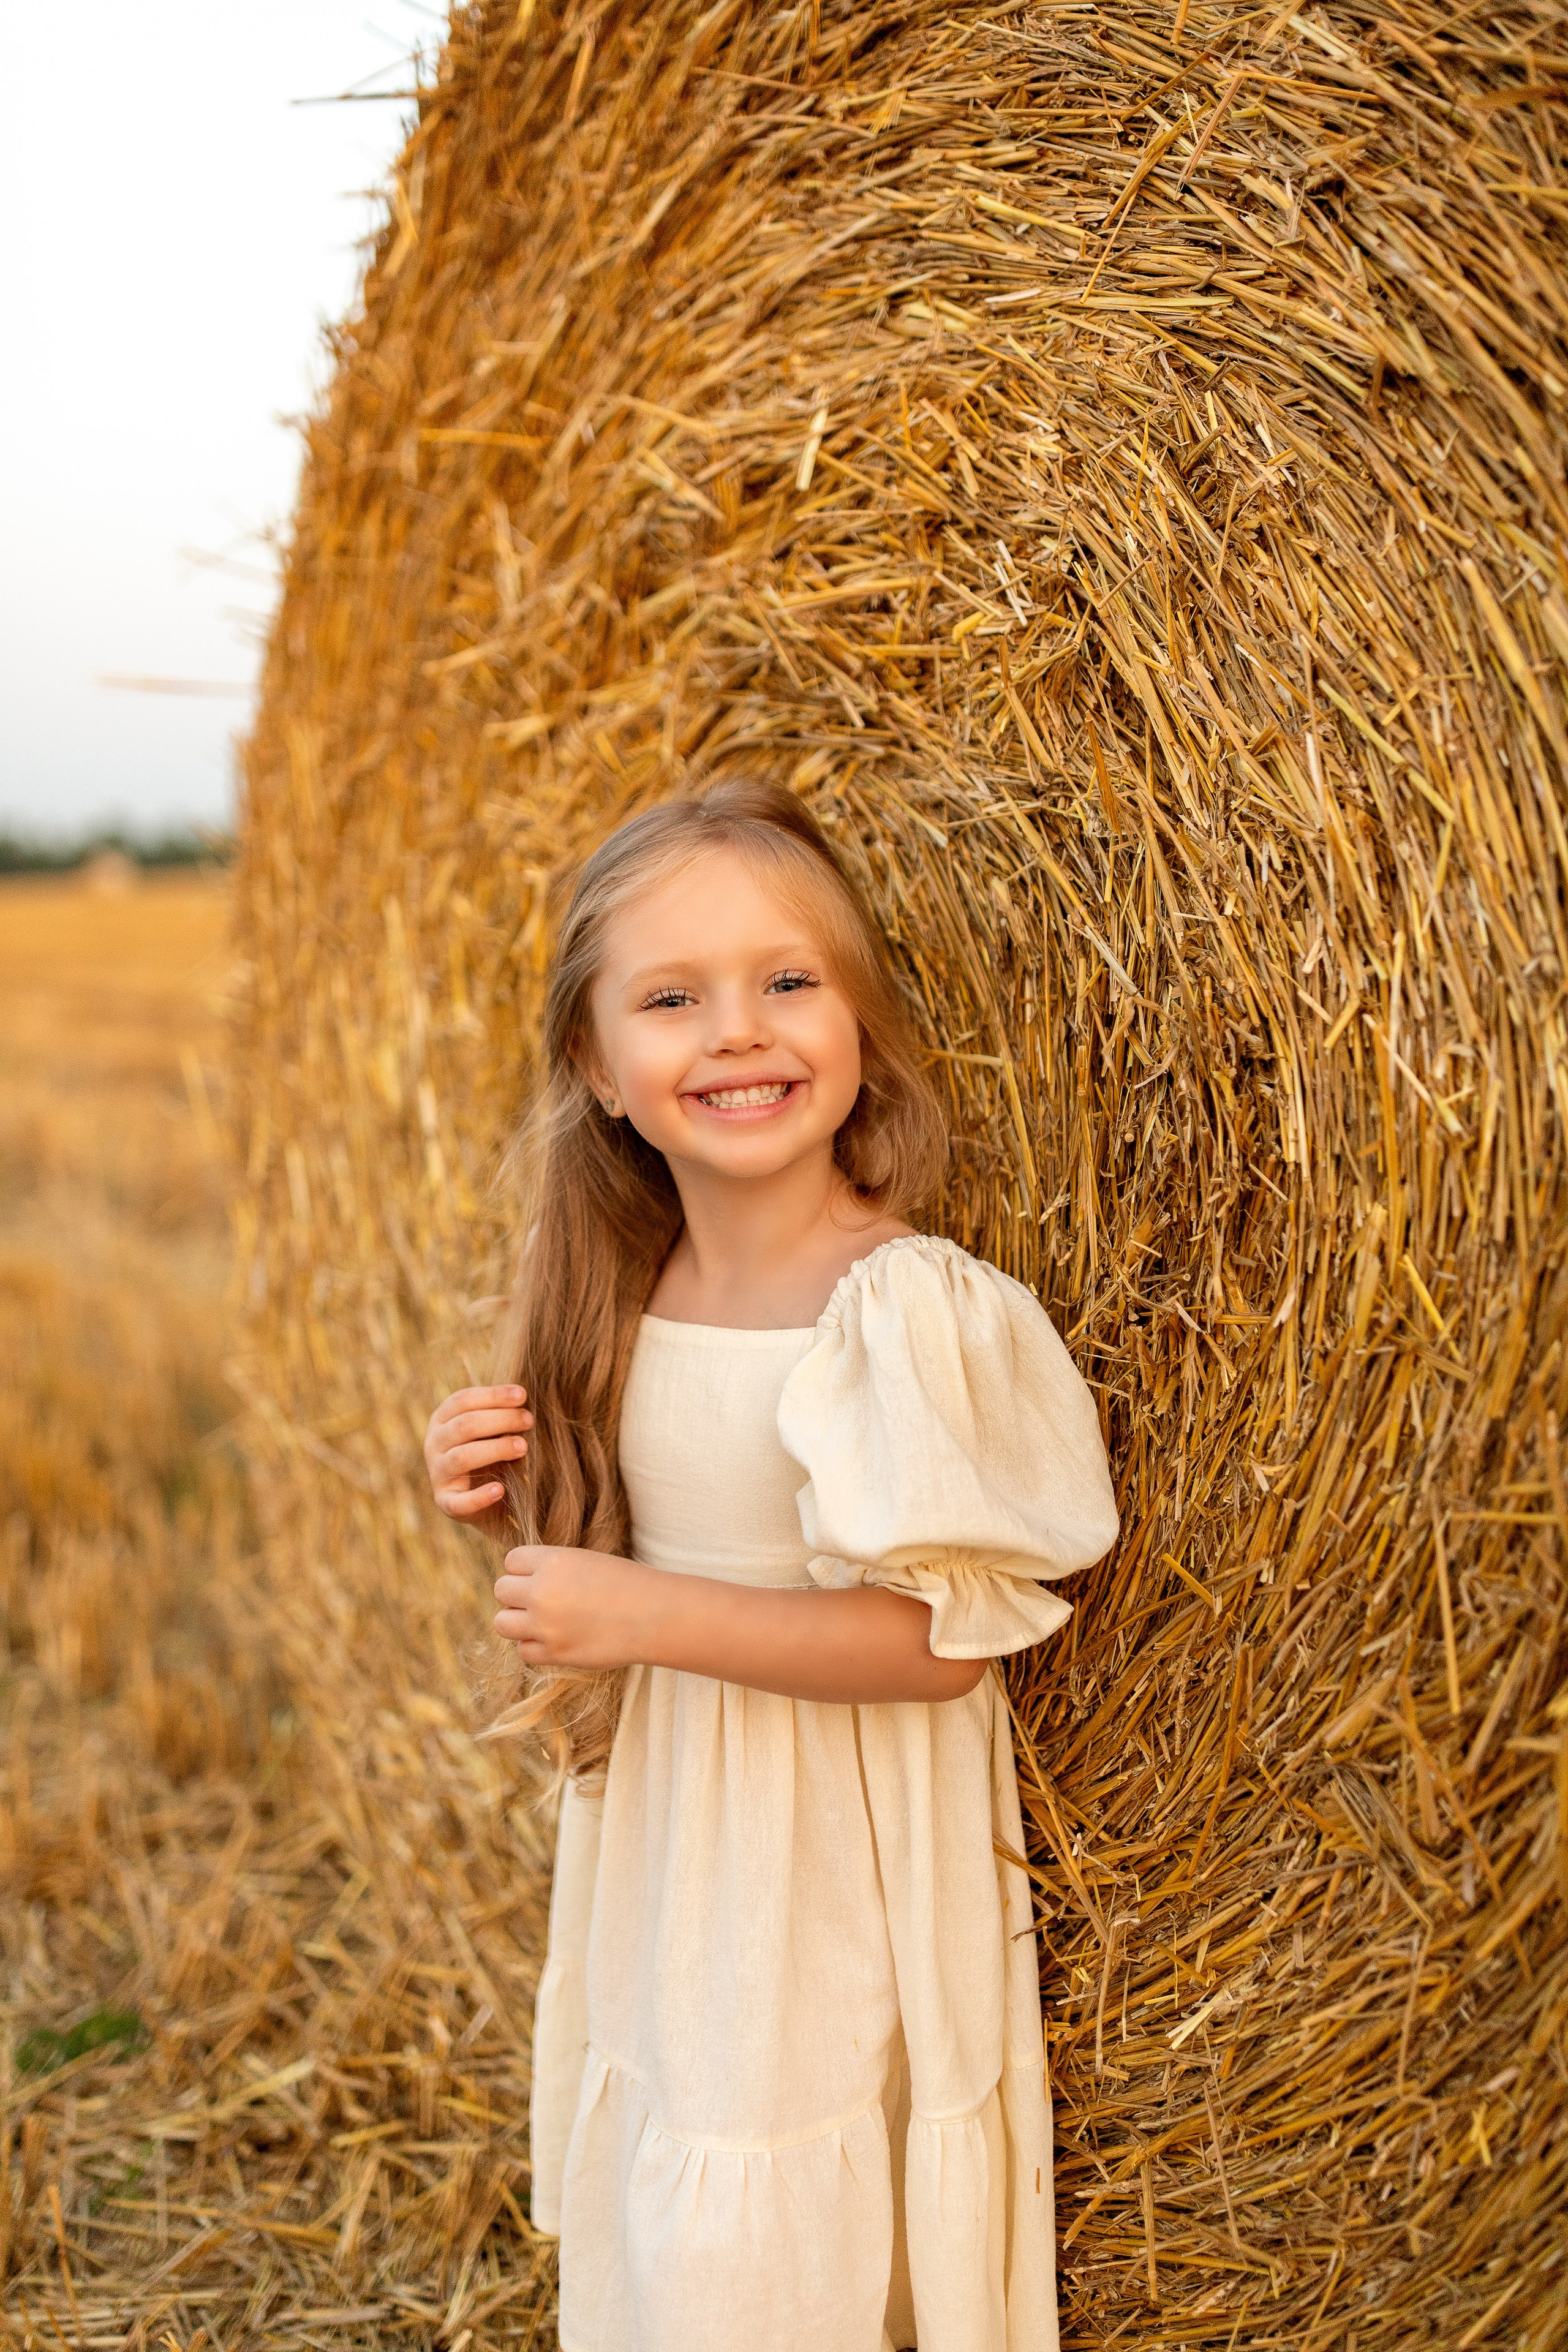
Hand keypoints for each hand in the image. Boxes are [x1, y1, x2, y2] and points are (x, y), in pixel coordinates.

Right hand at [423, 1385, 532, 1522]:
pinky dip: (480, 1496)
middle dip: (500, 1419)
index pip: (463, 1400)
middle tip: (528, 1420)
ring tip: (523, 1447)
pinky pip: (459, 1501)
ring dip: (495, 1449)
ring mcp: (437, 1473)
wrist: (485, 1497)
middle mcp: (434, 1443)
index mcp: (442, 1419)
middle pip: (464, 1426)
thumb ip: (499, 1414)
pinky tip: (500, 1490)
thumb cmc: (490, 1452)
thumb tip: (522, 1398)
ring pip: (462, 1457)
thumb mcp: (491, 1429)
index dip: (493, 1395)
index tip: (522, 1395)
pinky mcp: (446, 1502)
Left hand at [494, 1545, 657, 1668]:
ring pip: (502, 1623)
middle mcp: (542, 1591)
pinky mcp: (553, 1653)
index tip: (542, 1577)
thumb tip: (521, 1581)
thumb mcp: (585, 1561)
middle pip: (501, 1590)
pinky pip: (523, 1651)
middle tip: (542, 1601)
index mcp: (552, 1561)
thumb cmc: (626, 1584)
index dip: (525, 1570)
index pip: (511, 1561)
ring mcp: (544, 1625)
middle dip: (518, 1595)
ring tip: (541, 1621)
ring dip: (518, 1622)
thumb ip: (551, 1568)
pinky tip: (556, 1639)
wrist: (654, 1616)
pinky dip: (535, 1647)